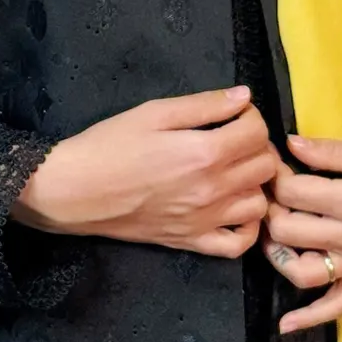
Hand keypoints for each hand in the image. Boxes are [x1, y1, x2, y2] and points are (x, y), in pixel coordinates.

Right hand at [13, 86, 283, 257]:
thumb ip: (204, 104)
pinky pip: (238, 244)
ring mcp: (204, 221)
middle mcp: (213, 190)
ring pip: (259, 204)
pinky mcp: (192, 242)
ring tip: (236, 169)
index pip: (257, 132)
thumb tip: (244, 97)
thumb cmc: (111, 144)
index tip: (234, 112)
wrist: (75, 190)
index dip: (251, 115)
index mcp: (205, 153)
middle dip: (257, 145)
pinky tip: (234, 207)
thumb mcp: (155, 112)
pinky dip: (246, 227)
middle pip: (266, 166)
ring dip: (255, 183)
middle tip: (235, 136)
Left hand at [264, 135, 341, 333]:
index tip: (275, 163)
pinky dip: (309, 318)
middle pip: (288, 230)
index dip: (276, 175)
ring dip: (278, 256)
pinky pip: (336, 307)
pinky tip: (286, 324)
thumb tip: (291, 144)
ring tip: (271, 234)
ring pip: (302, 272)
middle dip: (271, 208)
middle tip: (270, 192)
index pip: (293, 192)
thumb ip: (333, 151)